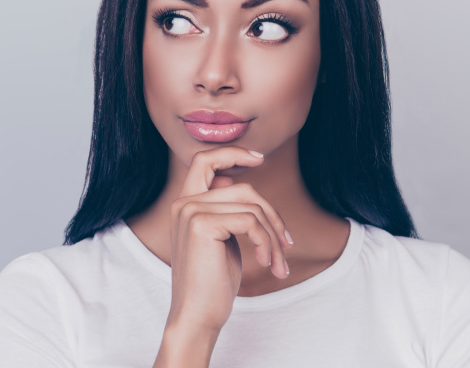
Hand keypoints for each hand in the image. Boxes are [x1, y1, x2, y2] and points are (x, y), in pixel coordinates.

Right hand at [165, 146, 293, 334]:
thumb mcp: (221, 239)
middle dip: (272, 213)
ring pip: (252, 206)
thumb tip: (237, 181)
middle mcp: (183, 203)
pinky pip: (251, 221)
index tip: (259, 158)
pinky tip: (267, 264)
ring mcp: (190, 211)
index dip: (232, 153)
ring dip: (274, 236)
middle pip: (243, 187)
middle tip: (286, 242)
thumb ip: (226, 210)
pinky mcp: (202, 224)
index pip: (204, 160)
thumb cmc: (212, 283)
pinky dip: (267, 243)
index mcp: (185, 204)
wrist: (197, 316)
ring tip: (278, 262)